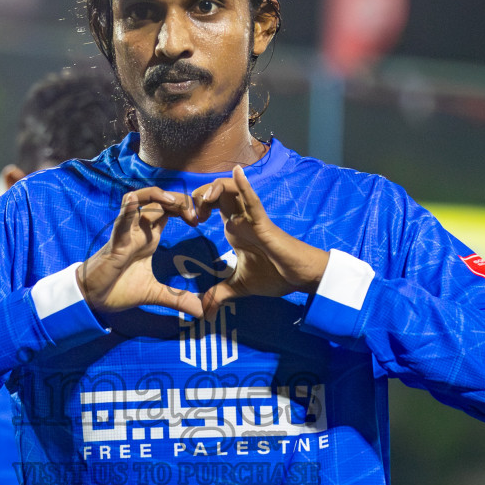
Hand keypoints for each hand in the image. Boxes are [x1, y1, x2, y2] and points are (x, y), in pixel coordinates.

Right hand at [77, 188, 204, 316]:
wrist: (94, 299)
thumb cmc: (119, 290)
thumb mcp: (155, 294)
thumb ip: (178, 299)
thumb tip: (201, 312)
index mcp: (150, 238)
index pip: (169, 211)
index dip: (185, 209)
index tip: (198, 221)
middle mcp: (140, 230)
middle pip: (159, 200)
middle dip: (179, 200)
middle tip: (194, 214)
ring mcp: (127, 233)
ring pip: (140, 200)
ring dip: (157, 196)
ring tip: (173, 203)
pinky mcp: (116, 242)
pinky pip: (121, 220)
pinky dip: (128, 209)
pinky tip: (134, 201)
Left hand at [191, 166, 328, 318]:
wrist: (298, 277)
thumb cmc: (274, 275)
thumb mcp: (238, 286)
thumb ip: (219, 295)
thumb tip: (205, 311)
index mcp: (233, 228)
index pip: (209, 206)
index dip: (194, 207)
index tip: (186, 222)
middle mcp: (240, 218)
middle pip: (215, 191)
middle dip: (198, 196)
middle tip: (190, 216)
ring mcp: (251, 218)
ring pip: (230, 190)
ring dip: (213, 189)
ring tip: (204, 202)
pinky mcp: (263, 222)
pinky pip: (252, 201)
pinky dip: (244, 186)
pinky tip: (237, 172)